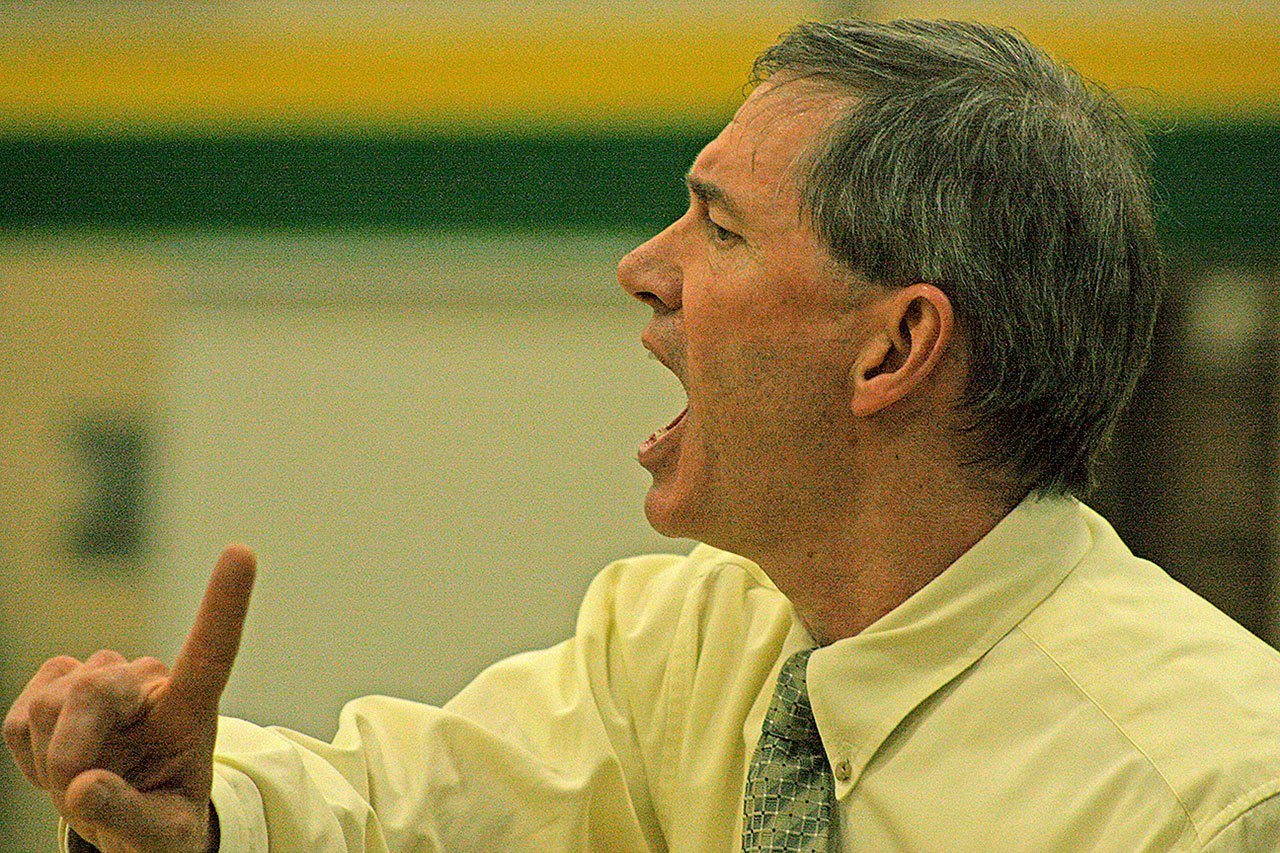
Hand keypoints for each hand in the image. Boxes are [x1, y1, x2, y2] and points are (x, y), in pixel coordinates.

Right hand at [4, 545, 255, 852]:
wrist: (131, 821)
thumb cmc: (161, 824)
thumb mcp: (161, 837)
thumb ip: (128, 816)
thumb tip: (84, 785)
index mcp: (191, 711)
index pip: (211, 652)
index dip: (224, 604)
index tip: (242, 552)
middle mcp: (149, 683)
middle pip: (94, 685)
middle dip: (70, 750)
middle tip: (80, 794)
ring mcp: (102, 680)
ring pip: (49, 703)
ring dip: (51, 758)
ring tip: (84, 782)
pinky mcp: (56, 688)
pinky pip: (18, 719)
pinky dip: (28, 755)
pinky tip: (61, 764)